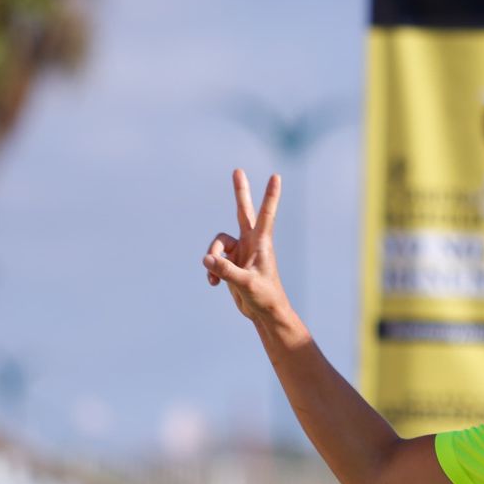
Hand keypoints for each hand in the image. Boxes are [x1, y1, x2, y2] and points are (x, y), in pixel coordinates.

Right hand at [203, 169, 289, 327]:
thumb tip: (206, 258)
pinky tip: (214, 284)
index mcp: (261, 243)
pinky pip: (214, 259)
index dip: (270, 196)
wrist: (264, 313)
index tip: (277, 176)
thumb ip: (225, 270)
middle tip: (237, 171)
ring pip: (217, 244)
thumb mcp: (244, 284)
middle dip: (240, 192)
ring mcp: (240, 251)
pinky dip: (211, 270)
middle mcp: (251, 243)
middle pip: (242, 211)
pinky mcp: (232, 262)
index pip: (266, 214)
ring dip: (212, 259)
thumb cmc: (264, 297)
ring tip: (214, 278)